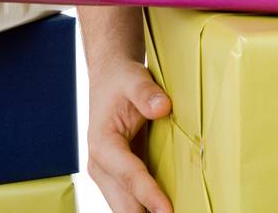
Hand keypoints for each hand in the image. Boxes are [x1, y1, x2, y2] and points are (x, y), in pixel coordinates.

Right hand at [85, 56, 173, 212]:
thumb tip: (163, 107)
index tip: (167, 211)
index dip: (149, 194)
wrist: (110, 79)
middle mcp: (101, 166)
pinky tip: (167, 209)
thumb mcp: (134, 78)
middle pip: (125, 204)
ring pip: (127, 208)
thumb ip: (146, 93)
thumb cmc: (121, 80)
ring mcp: (109, 175)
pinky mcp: (119, 177)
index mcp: (103, 144)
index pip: (128, 175)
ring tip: (176, 212)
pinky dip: (148, 208)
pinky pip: (132, 201)